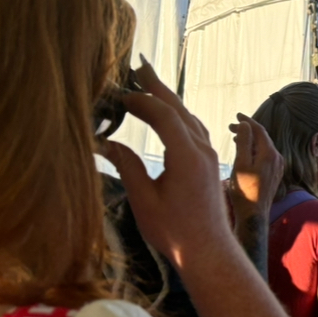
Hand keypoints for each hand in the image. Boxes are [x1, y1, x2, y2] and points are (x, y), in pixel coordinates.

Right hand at [101, 59, 232, 269]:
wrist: (208, 250)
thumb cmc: (175, 231)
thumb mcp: (144, 199)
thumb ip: (127, 167)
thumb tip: (107, 144)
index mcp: (187, 156)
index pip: (164, 115)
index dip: (141, 101)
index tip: (120, 95)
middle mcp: (202, 150)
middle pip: (179, 109)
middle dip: (157, 87)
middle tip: (139, 66)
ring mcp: (209, 156)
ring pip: (189, 118)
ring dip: (168, 101)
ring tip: (149, 85)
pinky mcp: (210, 164)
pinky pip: (195, 130)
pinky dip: (178, 117)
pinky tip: (168, 116)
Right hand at [228, 113, 282, 208]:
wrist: (254, 214)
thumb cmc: (244, 191)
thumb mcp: (240, 164)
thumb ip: (243, 143)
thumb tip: (245, 124)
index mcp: (270, 154)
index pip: (259, 130)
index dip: (247, 121)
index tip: (236, 115)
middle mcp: (277, 158)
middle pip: (262, 137)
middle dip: (247, 130)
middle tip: (230, 127)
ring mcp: (278, 166)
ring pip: (263, 147)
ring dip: (250, 141)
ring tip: (234, 137)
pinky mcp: (275, 173)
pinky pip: (265, 155)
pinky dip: (254, 150)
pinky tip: (244, 152)